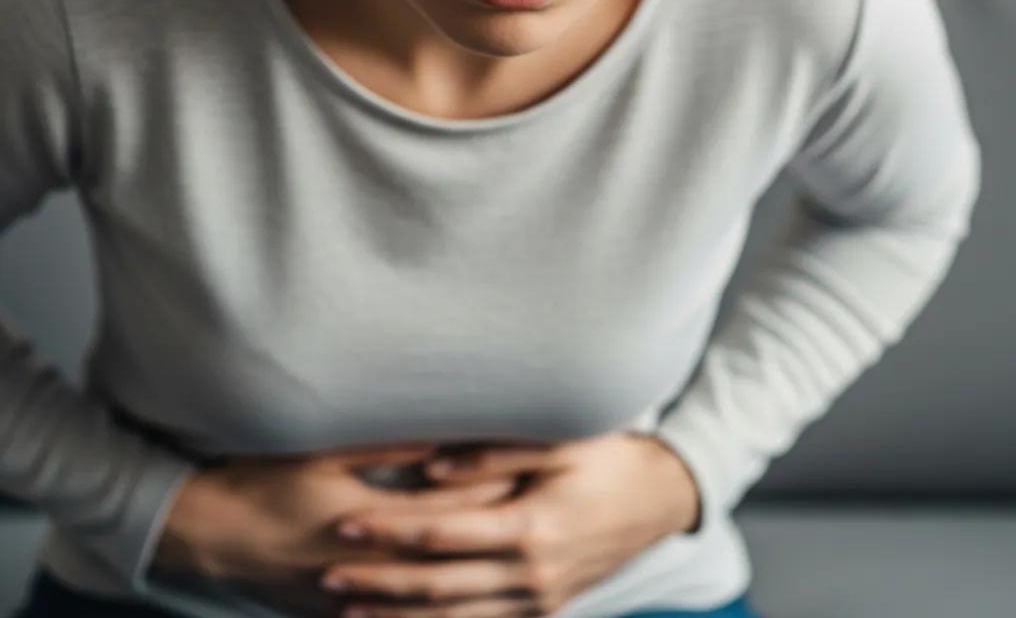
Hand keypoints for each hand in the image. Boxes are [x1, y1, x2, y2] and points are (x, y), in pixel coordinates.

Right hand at [152, 441, 521, 617]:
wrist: (205, 535)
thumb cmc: (262, 480)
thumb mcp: (319, 454)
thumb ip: (380, 447)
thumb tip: (436, 439)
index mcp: (361, 518)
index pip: (441, 507)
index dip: (485, 492)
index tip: (523, 476)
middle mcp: (360, 563)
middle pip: (441, 553)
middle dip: (490, 535)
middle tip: (536, 515)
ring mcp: (346, 596)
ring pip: (423, 596)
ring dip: (467, 575)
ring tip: (510, 558)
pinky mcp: (332, 612)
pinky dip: (428, 612)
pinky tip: (458, 607)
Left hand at [316, 431, 701, 617]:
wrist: (661, 498)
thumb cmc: (607, 457)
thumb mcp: (559, 443)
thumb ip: (494, 454)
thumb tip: (430, 467)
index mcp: (531, 528)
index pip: (442, 534)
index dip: (389, 531)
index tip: (344, 525)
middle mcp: (532, 575)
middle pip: (438, 586)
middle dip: (378, 584)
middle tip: (326, 576)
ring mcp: (540, 600)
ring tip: (348, 616)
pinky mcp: (546, 609)